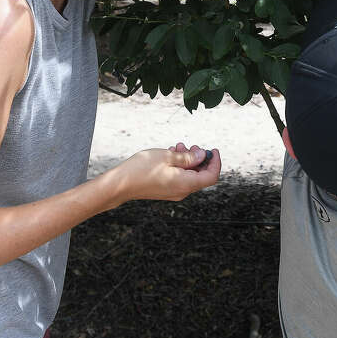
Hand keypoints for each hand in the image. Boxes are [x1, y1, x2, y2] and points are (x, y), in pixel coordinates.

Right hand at [105, 145, 220, 205]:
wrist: (120, 184)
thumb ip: (189, 157)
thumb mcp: (168, 156)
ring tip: (178, 146)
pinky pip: (180, 178)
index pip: (211, 176)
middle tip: (191, 145)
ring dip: (188, 160)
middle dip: (200, 158)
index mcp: (186, 184)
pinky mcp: (165, 191)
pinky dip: (180, 166)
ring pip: (189, 175)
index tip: (213, 149)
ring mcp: (173, 192)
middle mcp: (182, 191)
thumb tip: (203, 155)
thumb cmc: (143, 168)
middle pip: (201, 175)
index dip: (216, 162)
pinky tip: (171, 154)